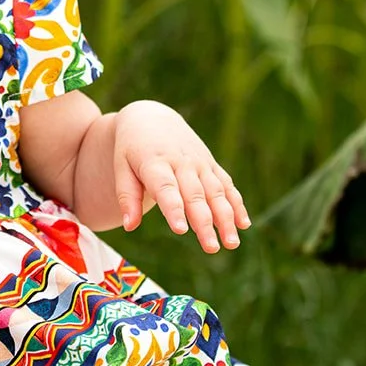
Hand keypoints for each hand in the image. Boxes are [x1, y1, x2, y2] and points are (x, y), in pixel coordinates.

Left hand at [112, 101, 249, 252]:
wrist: (151, 117)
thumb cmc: (131, 148)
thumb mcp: (121, 167)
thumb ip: (126, 196)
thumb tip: (129, 226)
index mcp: (155, 162)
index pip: (166, 188)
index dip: (174, 209)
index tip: (181, 231)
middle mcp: (181, 162)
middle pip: (195, 196)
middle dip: (205, 223)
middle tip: (212, 248)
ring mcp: (200, 162)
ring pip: (216, 192)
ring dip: (227, 218)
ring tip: (232, 243)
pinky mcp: (211, 163)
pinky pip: (227, 185)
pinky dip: (236, 204)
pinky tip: (244, 225)